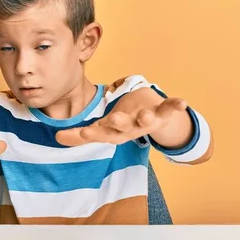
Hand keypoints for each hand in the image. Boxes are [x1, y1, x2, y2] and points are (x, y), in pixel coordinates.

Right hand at [55, 88, 187, 146]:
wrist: (151, 122)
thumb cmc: (121, 124)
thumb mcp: (101, 129)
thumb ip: (80, 134)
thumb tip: (56, 137)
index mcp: (114, 132)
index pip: (100, 134)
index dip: (92, 135)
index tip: (84, 132)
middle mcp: (131, 130)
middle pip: (124, 128)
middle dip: (120, 123)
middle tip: (114, 118)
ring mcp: (147, 122)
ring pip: (147, 122)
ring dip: (147, 118)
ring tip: (146, 114)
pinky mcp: (162, 114)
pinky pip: (169, 109)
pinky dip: (176, 106)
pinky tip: (182, 102)